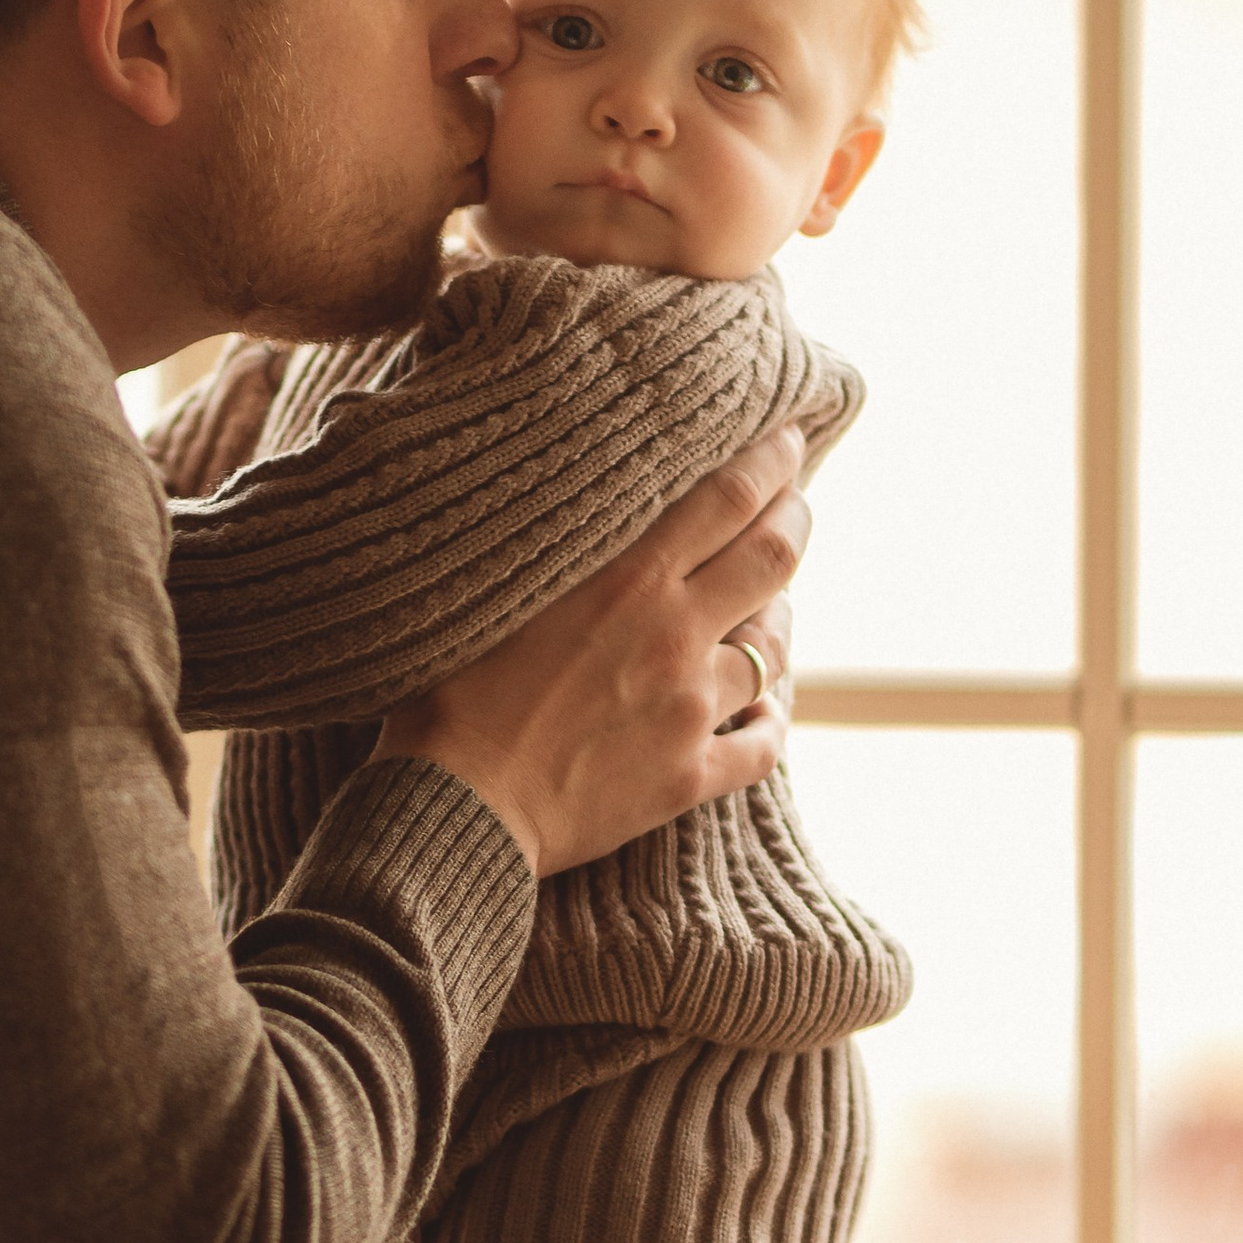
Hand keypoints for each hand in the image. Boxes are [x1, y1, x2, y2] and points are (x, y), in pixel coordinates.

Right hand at [376, 428, 808, 879]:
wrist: (451, 804)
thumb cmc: (446, 693)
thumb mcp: (492, 591)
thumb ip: (548, 546)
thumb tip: (568, 501)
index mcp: (627, 579)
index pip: (726, 498)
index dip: (769, 462)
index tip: (788, 438)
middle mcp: (674, 635)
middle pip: (771, 559)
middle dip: (794, 519)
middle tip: (796, 503)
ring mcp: (690, 711)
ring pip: (771, 650)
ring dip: (778, 620)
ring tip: (775, 605)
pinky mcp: (688, 778)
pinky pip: (762, 745)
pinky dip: (770, 721)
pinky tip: (766, 710)